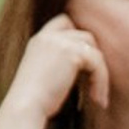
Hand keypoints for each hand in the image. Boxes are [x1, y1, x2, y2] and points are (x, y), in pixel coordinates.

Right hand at [1, 12, 110, 126]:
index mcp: (39, 40)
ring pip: (94, 51)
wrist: (26, 105)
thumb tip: (87, 67)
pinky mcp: (72, 53)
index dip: (79, 38)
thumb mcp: (46, 75)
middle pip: (85, 35)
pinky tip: (97, 99)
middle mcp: (48, 37)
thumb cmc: (34, 101)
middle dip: (94, 58)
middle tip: (95, 82)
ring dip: (101, 74)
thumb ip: (61, 63)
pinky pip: (98, 63)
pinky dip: (101, 82)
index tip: (86, 65)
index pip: (64, 23)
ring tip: (97, 96)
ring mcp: (60, 42)